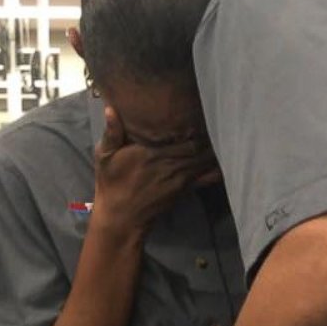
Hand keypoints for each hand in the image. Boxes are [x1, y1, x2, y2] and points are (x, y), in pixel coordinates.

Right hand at [93, 106, 219, 236]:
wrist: (121, 217)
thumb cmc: (112, 183)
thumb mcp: (104, 156)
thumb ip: (112, 132)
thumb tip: (110, 108)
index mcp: (154, 155)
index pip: (186, 139)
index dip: (198, 126)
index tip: (202, 111)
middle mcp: (172, 167)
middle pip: (201, 148)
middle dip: (210, 134)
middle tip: (218, 118)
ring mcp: (182, 180)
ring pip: (207, 161)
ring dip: (214, 149)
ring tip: (222, 134)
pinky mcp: (186, 190)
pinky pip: (207, 178)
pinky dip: (217, 168)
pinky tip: (222, 157)